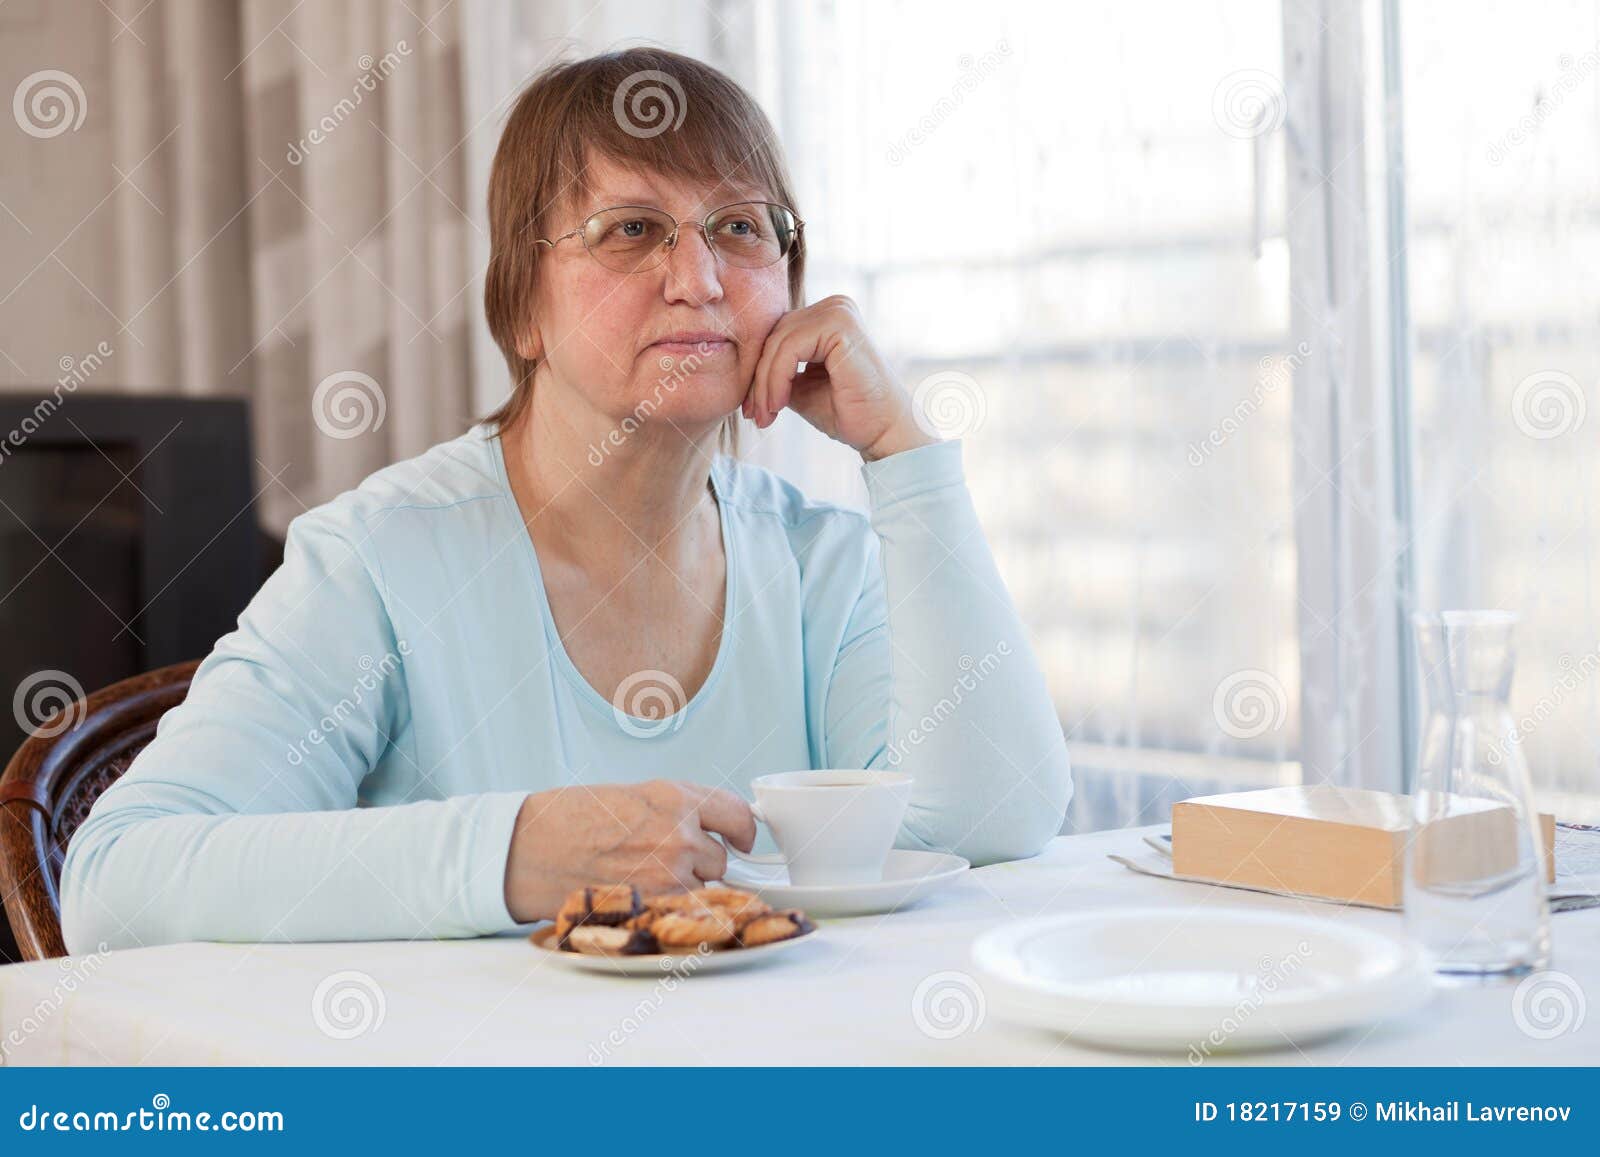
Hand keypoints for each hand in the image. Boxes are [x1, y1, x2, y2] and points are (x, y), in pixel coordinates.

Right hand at [501, 780, 756, 922]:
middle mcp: (680, 833)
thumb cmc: (572, 819)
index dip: (743, 829)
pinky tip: (638, 893)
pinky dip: (666, 906)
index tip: (742, 837)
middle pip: (720, 858)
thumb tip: (713, 826)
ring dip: (682, 886)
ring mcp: (670, 873)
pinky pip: (681, 910)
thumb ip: (678, 808)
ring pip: (701, 887)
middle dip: (700, 861)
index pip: (736, 814)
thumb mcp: (634, 794)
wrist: (530, 849)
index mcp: (675, 797)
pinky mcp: (655, 905)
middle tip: (662, 858)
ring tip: (640, 874)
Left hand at [743, 295, 938, 460]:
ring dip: (765, 384)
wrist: (882, 432)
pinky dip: (776, 378)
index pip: (777, 335)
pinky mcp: (840, 324)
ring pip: (778, 342)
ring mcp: (839, 311)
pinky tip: (779, 405)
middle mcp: (835, 306)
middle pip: (774, 335)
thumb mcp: (802, 387)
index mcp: (827, 316)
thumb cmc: (847, 412)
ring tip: (766, 415)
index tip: (752, 409)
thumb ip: (778, 370)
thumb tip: (744, 369)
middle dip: (758, 379)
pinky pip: (790, 348)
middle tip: (755, 415)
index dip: (758, 371)